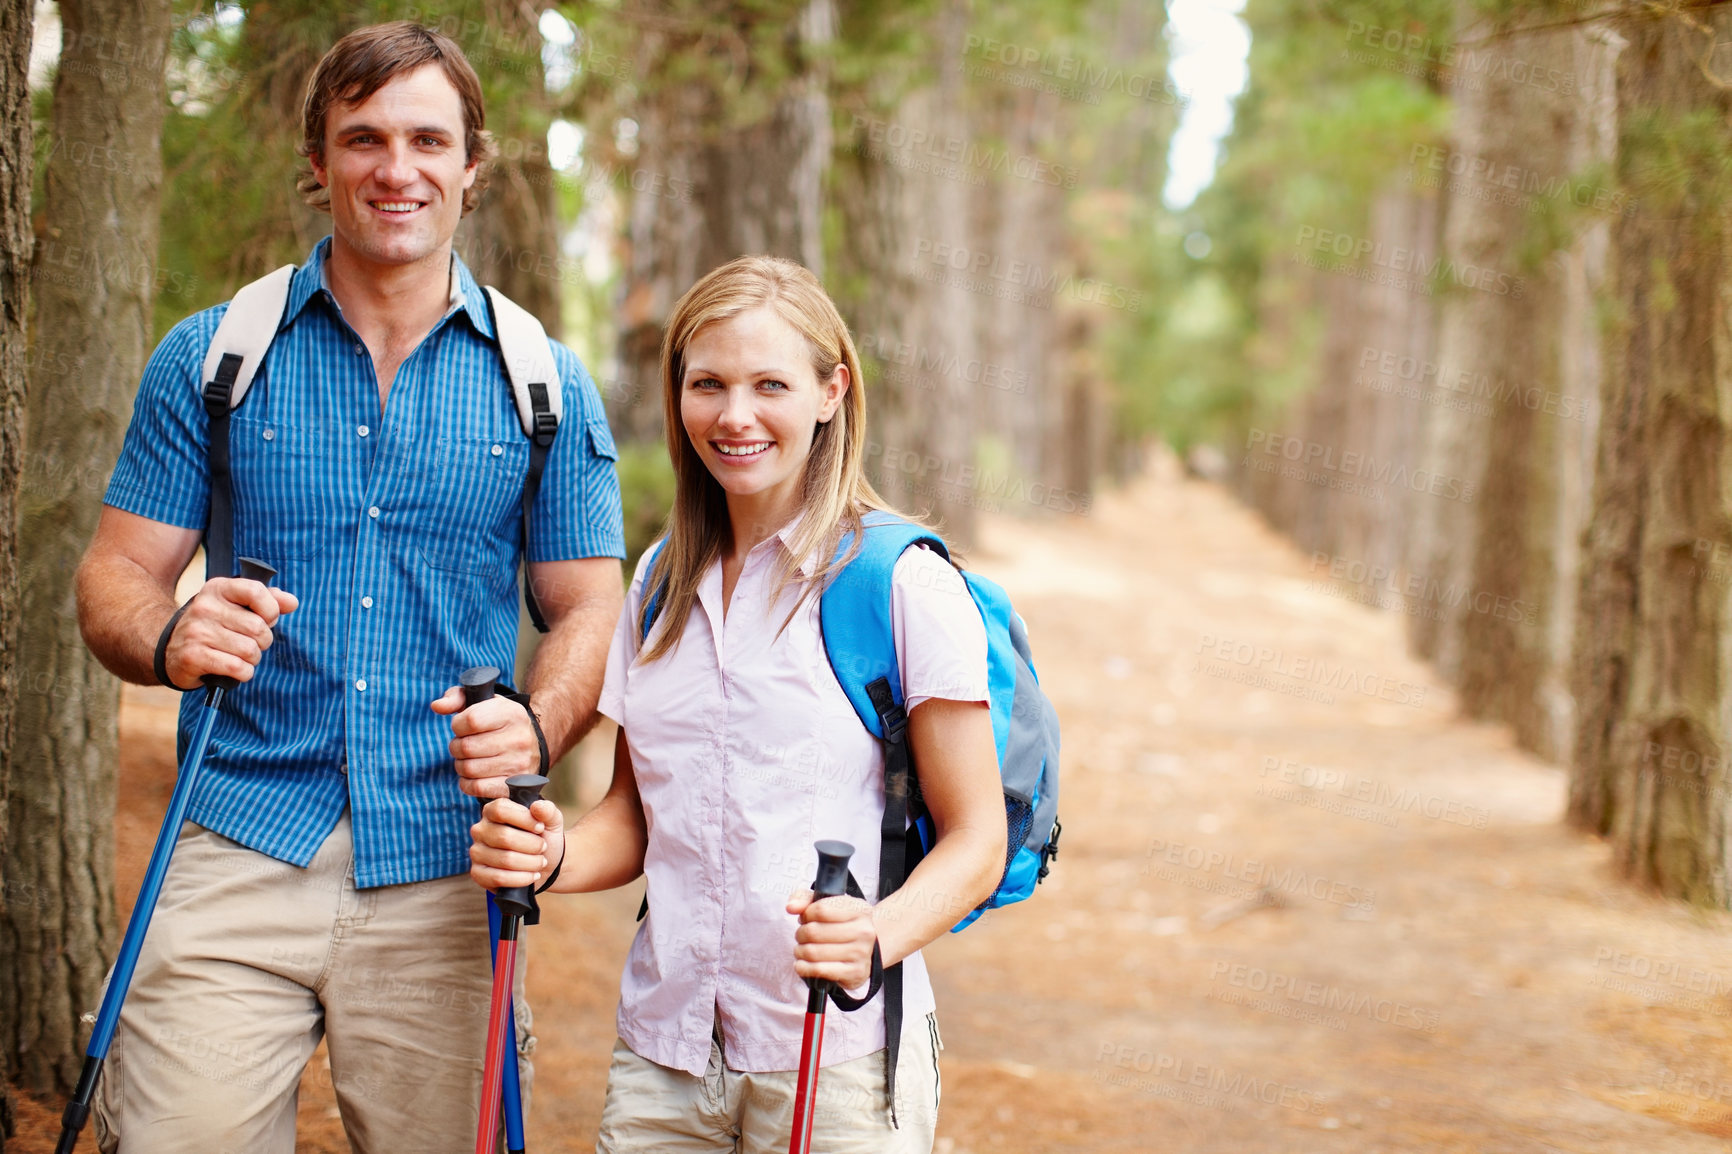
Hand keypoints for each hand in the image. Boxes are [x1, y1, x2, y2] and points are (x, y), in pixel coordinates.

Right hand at [162, 576, 298, 688]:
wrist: (170, 648)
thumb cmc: (214, 625)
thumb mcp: (236, 605)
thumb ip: (267, 600)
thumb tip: (292, 602)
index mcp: (218, 588)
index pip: (256, 592)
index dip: (271, 610)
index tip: (267, 619)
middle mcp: (204, 607)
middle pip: (258, 628)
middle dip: (262, 641)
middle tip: (250, 643)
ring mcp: (196, 631)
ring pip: (249, 651)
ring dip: (252, 659)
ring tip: (240, 656)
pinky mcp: (193, 656)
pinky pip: (237, 668)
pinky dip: (243, 673)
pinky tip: (234, 669)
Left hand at [430, 687, 541, 798]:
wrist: (533, 746)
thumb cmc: (499, 722)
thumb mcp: (483, 702)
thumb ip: (457, 697)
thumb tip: (437, 706)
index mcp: (512, 713)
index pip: (471, 720)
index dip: (457, 725)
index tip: (462, 727)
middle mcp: (519, 738)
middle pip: (466, 747)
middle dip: (456, 747)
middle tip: (464, 745)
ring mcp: (519, 764)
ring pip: (468, 769)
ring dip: (461, 765)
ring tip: (469, 759)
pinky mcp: (515, 786)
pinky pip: (477, 788)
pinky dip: (468, 784)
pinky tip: (474, 775)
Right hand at [469, 796, 564, 891]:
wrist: (544, 863)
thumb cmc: (542, 837)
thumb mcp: (551, 821)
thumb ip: (547, 811)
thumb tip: (537, 806)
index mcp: (492, 811)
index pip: (501, 810)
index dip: (524, 819)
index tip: (541, 827)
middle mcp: (480, 830)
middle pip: (504, 837)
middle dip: (532, 845)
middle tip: (543, 848)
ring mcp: (476, 852)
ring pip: (505, 859)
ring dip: (531, 863)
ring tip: (541, 862)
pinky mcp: (478, 874)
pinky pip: (499, 878)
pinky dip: (522, 879)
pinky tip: (533, 876)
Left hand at [786, 889, 876, 991]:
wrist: (866, 950)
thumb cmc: (841, 924)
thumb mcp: (827, 904)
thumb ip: (805, 898)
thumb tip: (791, 907)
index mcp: (859, 909)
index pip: (820, 910)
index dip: (806, 914)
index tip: (807, 918)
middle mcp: (863, 931)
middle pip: (813, 932)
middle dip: (801, 934)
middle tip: (802, 936)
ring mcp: (861, 953)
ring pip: (813, 952)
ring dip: (800, 951)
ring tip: (802, 949)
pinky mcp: (854, 973)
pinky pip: (818, 970)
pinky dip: (803, 967)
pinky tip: (802, 964)